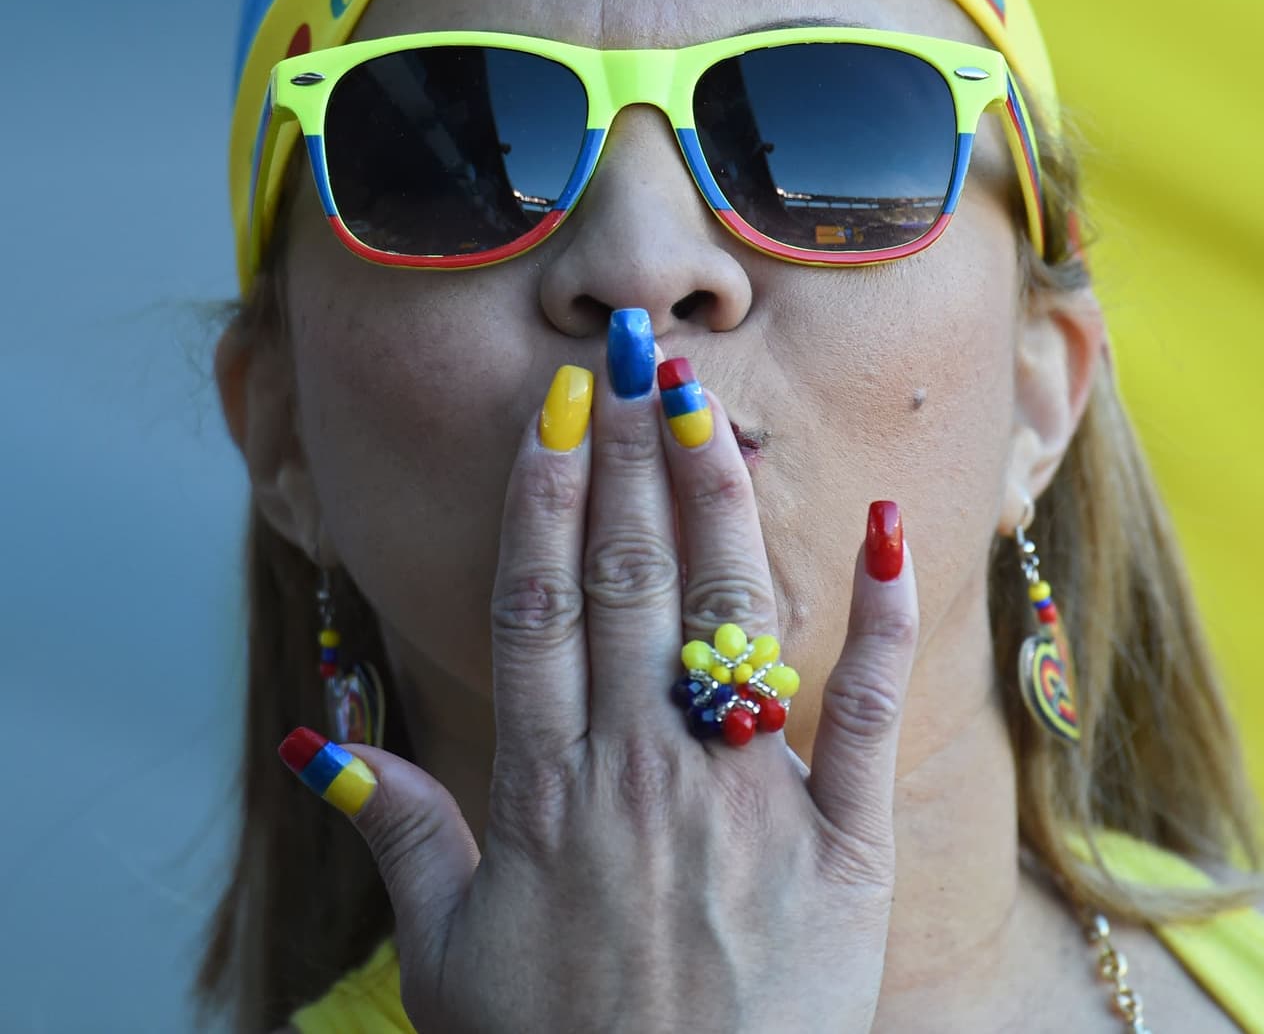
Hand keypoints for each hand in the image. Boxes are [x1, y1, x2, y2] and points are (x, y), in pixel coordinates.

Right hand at [296, 329, 918, 1032]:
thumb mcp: (451, 957)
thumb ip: (402, 833)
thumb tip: (324, 741)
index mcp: (549, 792)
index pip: (540, 605)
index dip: (543, 496)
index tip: (552, 409)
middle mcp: (641, 773)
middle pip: (631, 581)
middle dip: (628, 458)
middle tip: (631, 357)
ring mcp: (746, 803)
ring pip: (728, 618)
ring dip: (719, 500)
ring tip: (706, 404)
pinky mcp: (840, 845)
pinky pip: (864, 716)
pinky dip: (878, 621)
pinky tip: (888, 530)